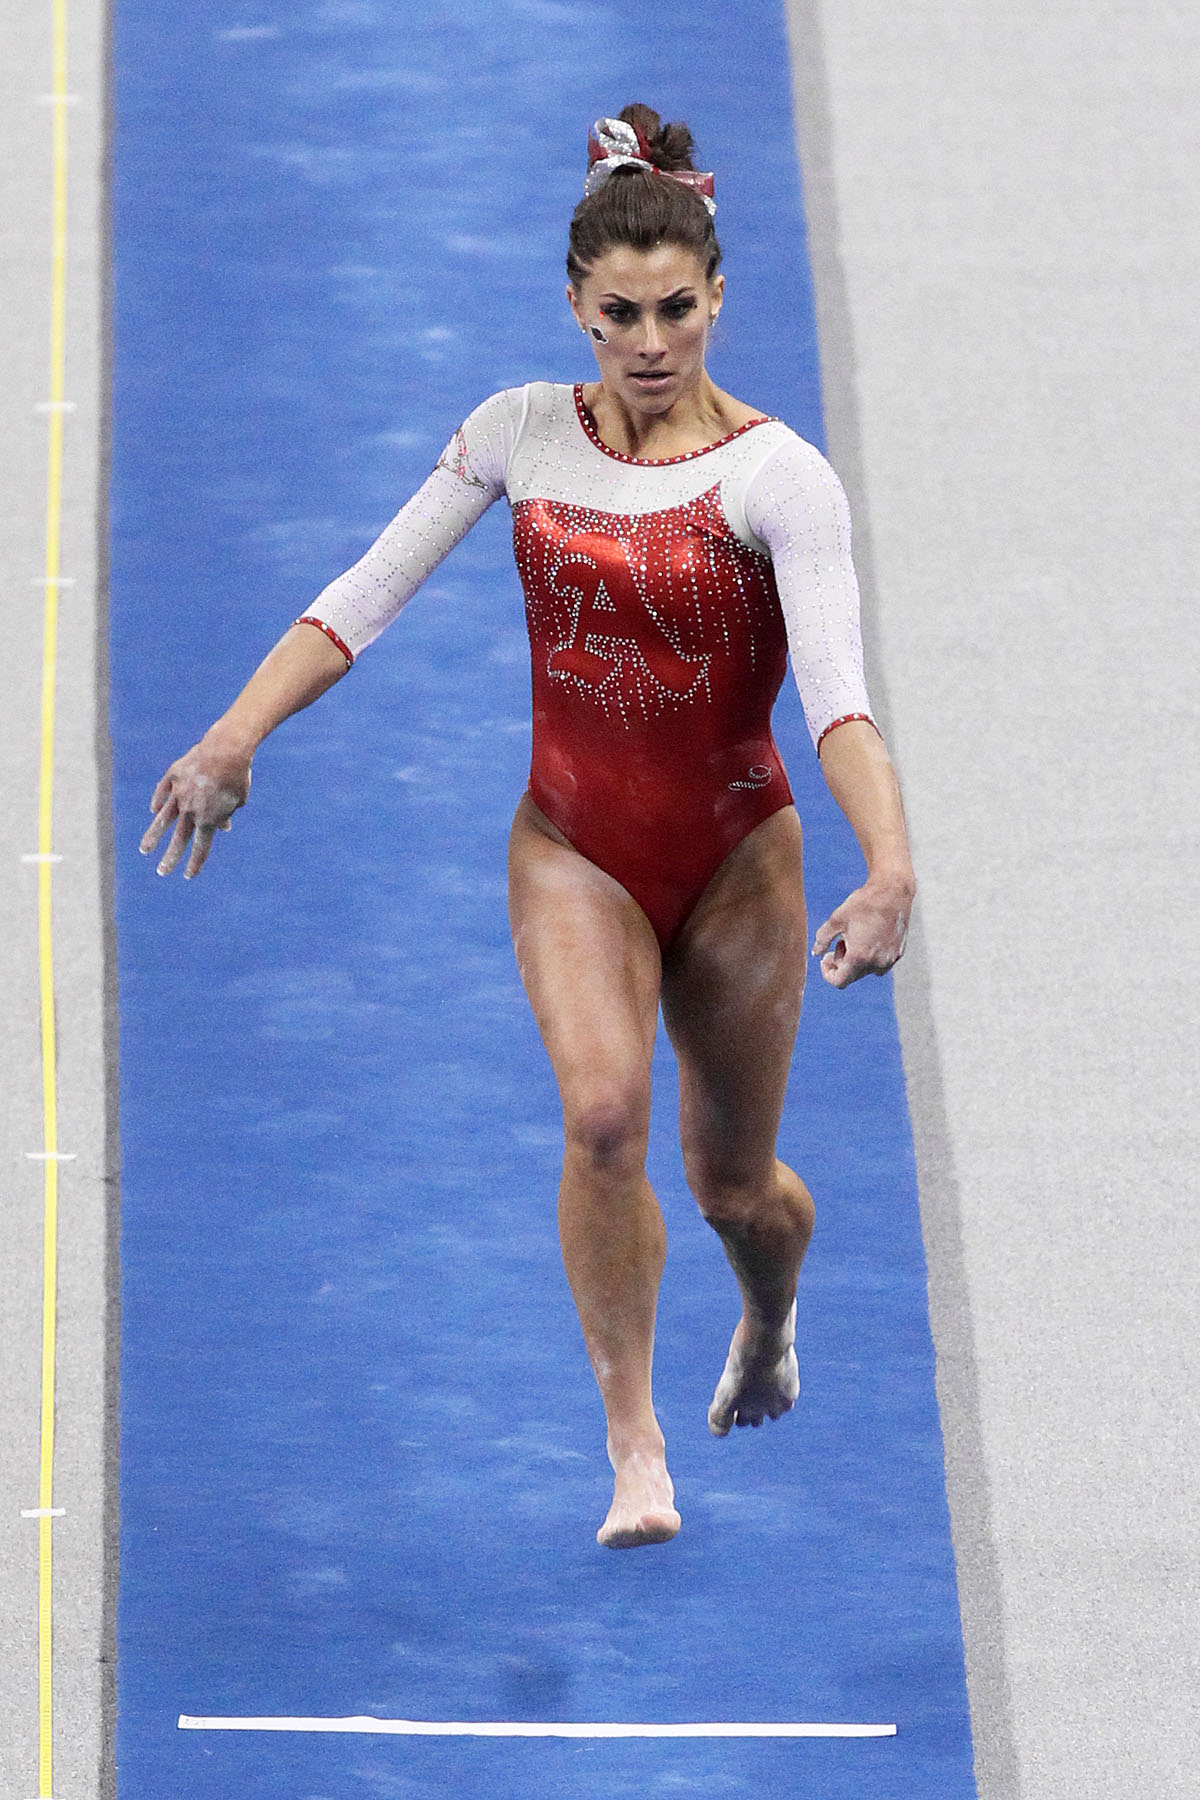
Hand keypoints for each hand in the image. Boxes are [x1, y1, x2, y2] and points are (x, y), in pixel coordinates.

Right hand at [139, 731, 251, 878]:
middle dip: (170, 858)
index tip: (188, 876)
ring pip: (163, 819)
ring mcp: (179, 792)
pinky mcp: (173, 775)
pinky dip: (158, 802)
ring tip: (144, 850)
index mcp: (209, 818)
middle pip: (179, 838)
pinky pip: (163, 792)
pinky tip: (154, 811)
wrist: (226, 749)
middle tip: (162, 872)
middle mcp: (191, 809)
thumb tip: (223, 827)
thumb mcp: (238, 799)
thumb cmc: (237, 775)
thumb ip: (227, 815)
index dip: (195, 863)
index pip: (201, 847)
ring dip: (153, 836)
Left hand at [812, 876, 912, 987]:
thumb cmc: (864, 903)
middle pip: (852, 975)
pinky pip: (879, 964)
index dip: (828, 973)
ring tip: (856, 937)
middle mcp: (876, 963)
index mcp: (859, 956)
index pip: (839, 982)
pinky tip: (869, 937)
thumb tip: (816, 953)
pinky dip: (870, 957)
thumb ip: (822, 939)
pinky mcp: (898, 954)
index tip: (825, 959)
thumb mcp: (836, 919)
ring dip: (856, 960)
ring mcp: (889, 960)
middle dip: (841, 962)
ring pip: (866, 970)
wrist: (893, 891)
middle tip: (840, 941)